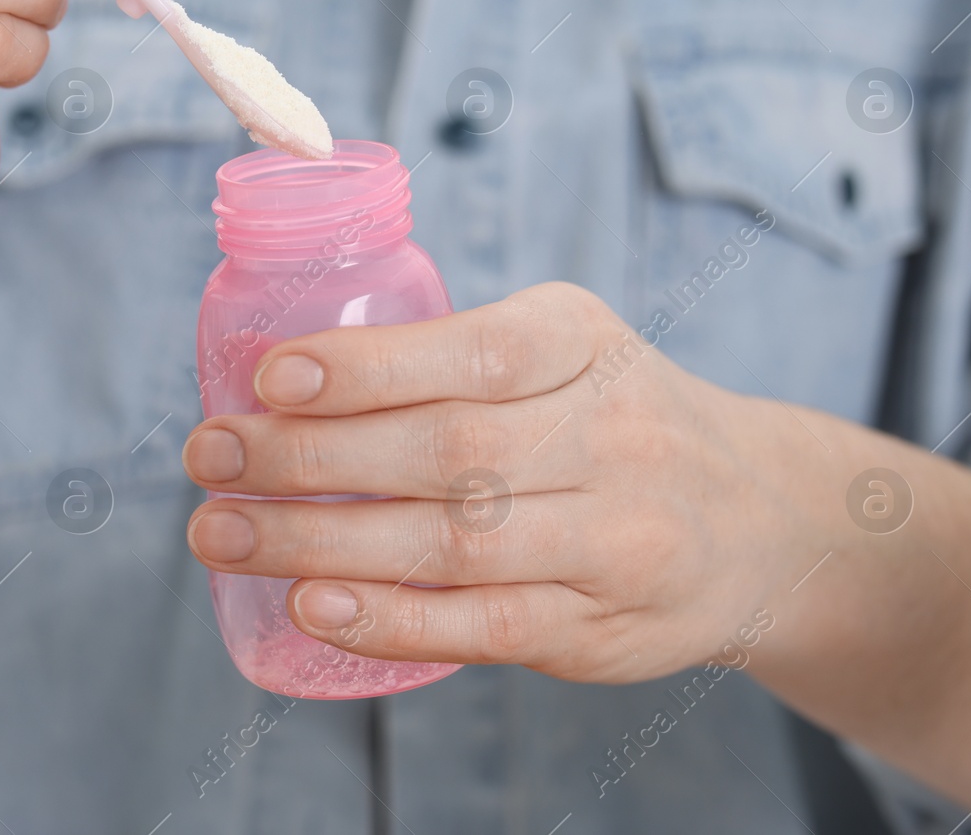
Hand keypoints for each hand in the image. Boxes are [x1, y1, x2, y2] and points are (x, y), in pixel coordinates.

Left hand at [181, 283, 815, 680]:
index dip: (369, 368)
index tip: (271, 376)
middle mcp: (614, 435)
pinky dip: (390, 620)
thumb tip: (277, 376)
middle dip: (310, 458)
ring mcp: (616, 538)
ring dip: (321, 543)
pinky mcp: (601, 625)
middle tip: (210, 455)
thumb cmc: (615, 415)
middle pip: (449, 452)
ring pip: (456, 543)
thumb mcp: (566, 345)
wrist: (760, 518)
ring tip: (223, 534)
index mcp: (587, 344)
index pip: (476, 353)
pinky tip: (312, 607)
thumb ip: (452, 354)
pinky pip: (485, 627)